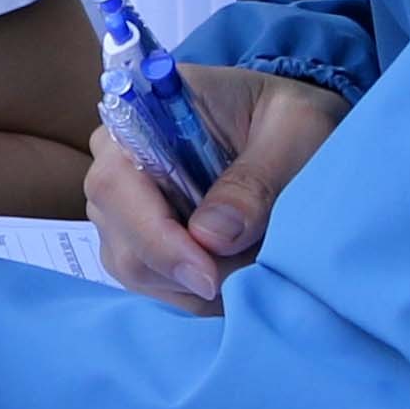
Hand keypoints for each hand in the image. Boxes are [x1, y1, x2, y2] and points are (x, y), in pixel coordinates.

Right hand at [87, 63, 346, 313]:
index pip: (116, 185)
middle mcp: (115, 164)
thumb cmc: (287, 116)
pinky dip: (197, 292)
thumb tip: (212, 237)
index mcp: (140, 118)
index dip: (158, 238)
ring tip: (253, 260)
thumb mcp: (294, 128)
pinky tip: (236, 270)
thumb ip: (256, 179)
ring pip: (136, 270)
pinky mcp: (137, 241)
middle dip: (189, 270)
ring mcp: (121, 207)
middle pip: (123, 240)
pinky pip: (154, 284)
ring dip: (198, 284)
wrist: (286, 126)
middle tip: (255, 266)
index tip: (210, 274)